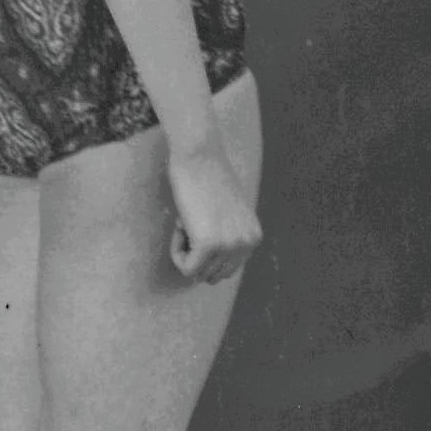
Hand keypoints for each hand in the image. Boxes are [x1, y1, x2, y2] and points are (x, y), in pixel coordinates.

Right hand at [167, 142, 261, 286]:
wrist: (199, 155)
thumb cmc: (207, 177)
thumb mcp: (228, 213)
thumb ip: (227, 238)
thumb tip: (211, 275)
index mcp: (253, 237)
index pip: (227, 269)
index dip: (207, 250)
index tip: (202, 221)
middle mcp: (247, 244)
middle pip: (214, 275)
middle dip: (196, 253)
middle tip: (192, 221)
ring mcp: (230, 245)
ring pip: (199, 273)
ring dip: (186, 251)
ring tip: (188, 220)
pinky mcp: (209, 245)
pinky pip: (186, 268)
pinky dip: (177, 252)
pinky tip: (180, 224)